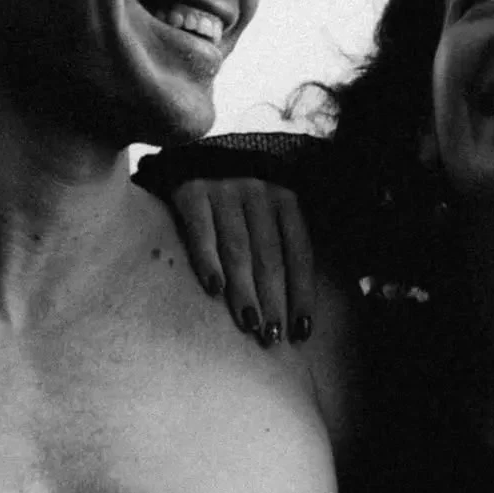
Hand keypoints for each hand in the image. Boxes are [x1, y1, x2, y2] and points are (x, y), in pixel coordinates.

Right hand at [170, 178, 316, 343]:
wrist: (192, 155)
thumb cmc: (238, 201)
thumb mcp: (269, 211)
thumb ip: (283, 245)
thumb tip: (299, 307)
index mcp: (286, 200)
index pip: (299, 254)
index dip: (302, 295)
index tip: (301, 332)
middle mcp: (259, 192)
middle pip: (269, 256)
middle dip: (273, 300)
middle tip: (272, 337)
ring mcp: (225, 190)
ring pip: (238, 249)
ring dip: (245, 290)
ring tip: (249, 323)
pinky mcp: (191, 191)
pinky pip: (201, 231)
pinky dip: (208, 261)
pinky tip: (214, 289)